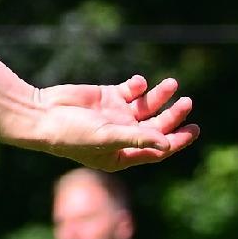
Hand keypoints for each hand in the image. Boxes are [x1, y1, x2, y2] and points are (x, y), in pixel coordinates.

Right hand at [28, 75, 197, 170]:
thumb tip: (168, 145)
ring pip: (147, 106)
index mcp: (121, 155)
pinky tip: (138, 83)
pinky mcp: (108, 98)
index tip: (194, 130)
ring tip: (171, 84)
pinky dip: (138, 86)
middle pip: (156, 127)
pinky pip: (131, 91)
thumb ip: (138, 139)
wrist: (42, 114)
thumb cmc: (71, 134)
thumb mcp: (107, 138)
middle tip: (187, 102)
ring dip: (160, 96)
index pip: (156, 150)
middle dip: (173, 115)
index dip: (177, 141)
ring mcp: (115, 116)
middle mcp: (121, 137)